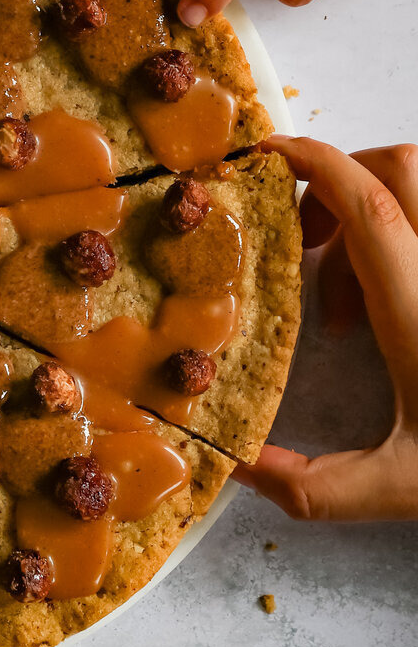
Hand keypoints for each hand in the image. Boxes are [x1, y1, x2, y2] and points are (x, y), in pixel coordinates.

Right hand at [236, 136, 417, 520]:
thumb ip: (318, 487)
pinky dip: (407, 234)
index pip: (366, 205)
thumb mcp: (405, 488)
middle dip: (337, 185)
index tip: (269, 158)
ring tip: (354, 288)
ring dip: (374, 212)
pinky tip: (399, 298)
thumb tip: (244, 468)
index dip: (314, 164)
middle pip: (396, 168)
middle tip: (307, 245)